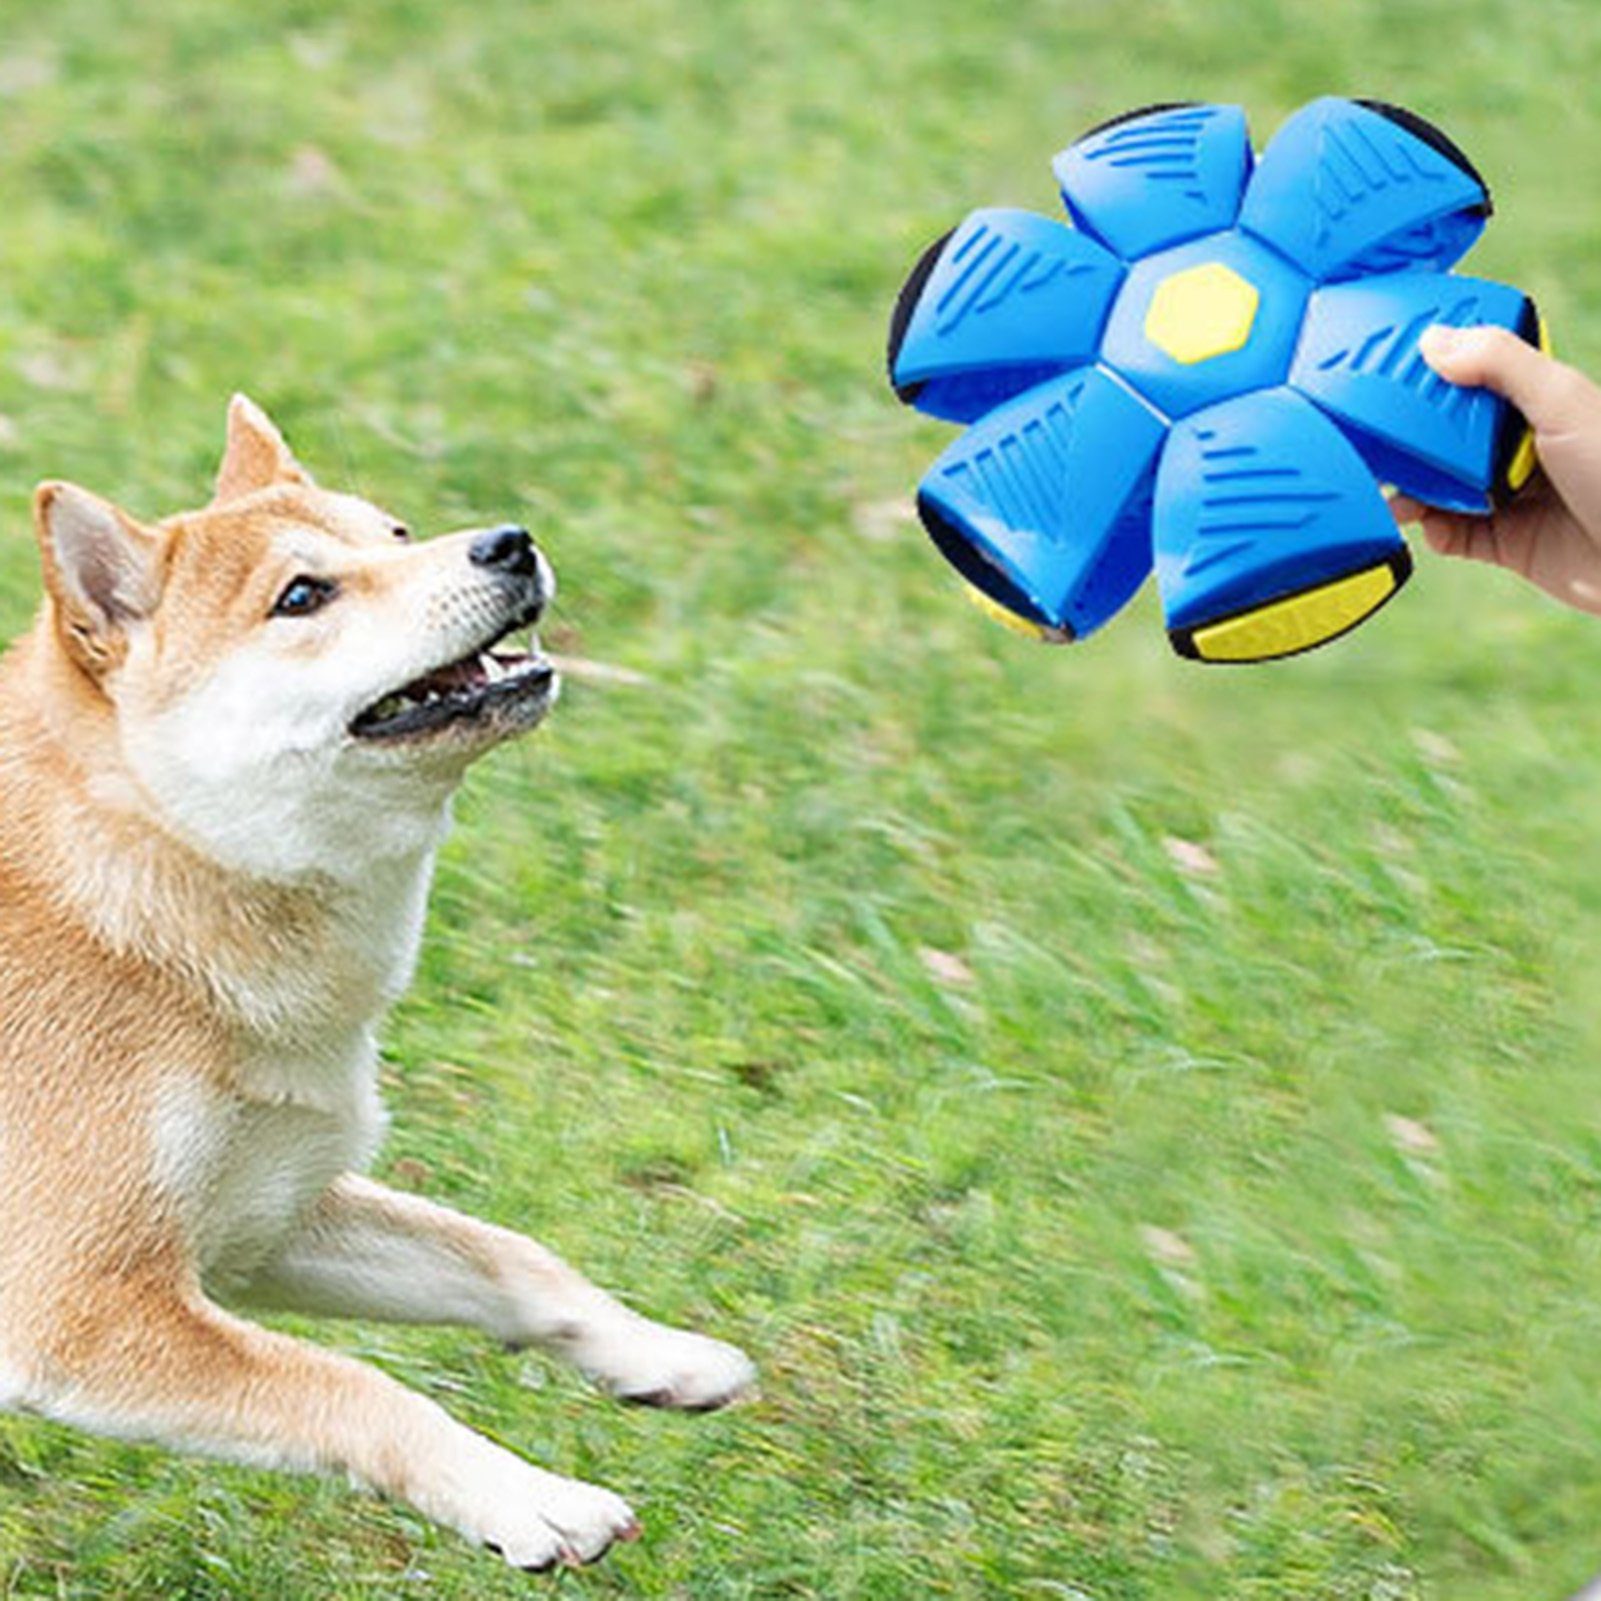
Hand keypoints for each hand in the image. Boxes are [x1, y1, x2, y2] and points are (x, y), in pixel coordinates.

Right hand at [1389, 324, 1600, 615]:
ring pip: (1441, 486)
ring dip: (1411, 492)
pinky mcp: (1505, 541)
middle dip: (1410, 441)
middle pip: (1446, 435)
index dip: (1432, 374)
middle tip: (1375, 442)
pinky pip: (1453, 534)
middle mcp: (1520, 444)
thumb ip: (1500, 363)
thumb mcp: (1562, 400)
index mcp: (1537, 400)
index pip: (1473, 376)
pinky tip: (1433, 527)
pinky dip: (1435, 531)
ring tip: (1394, 498)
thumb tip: (1433, 340)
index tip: (1389, 374)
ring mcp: (1510, 494)